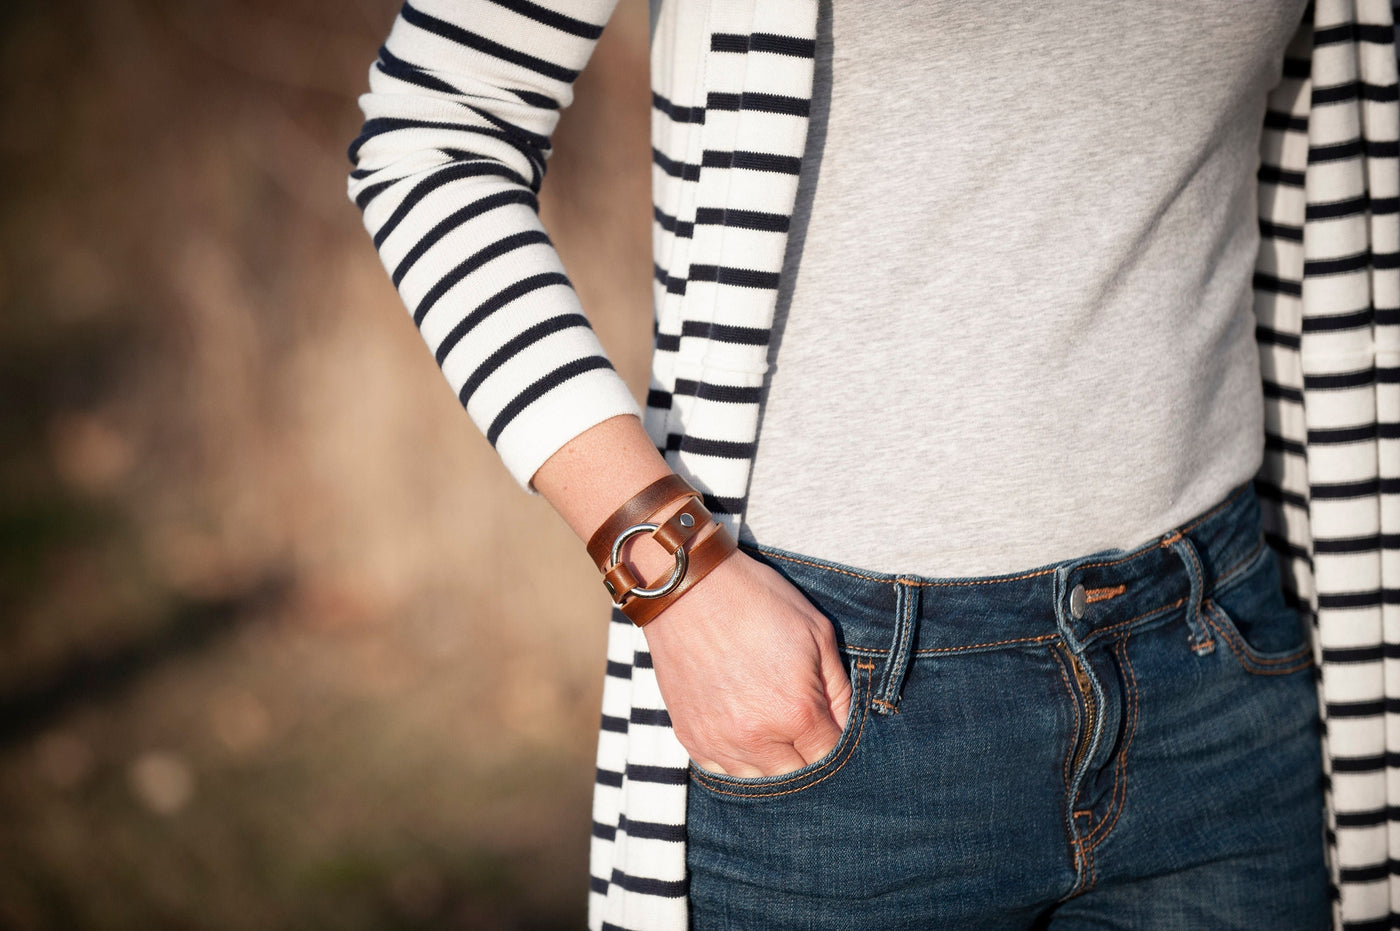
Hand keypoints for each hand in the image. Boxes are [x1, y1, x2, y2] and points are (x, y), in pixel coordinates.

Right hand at [641, 547, 852, 777]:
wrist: (687, 588)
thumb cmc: (757, 602)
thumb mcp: (816, 633)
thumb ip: (838, 689)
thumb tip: (847, 726)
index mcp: (794, 712)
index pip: (831, 758)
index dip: (839, 746)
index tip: (834, 729)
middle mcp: (755, 738)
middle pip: (796, 779)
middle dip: (808, 759)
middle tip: (806, 731)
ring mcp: (718, 742)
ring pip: (758, 782)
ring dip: (773, 764)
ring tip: (775, 731)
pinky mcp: (690, 737)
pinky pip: (722, 771)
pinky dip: (739, 760)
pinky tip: (745, 734)